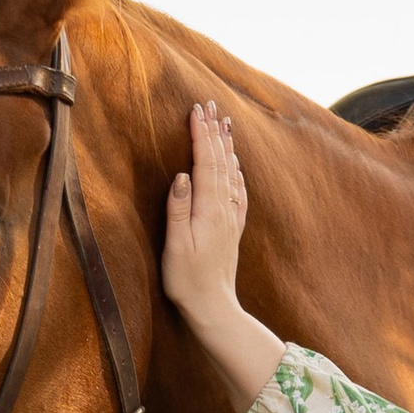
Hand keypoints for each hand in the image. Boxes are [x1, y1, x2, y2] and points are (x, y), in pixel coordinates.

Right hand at [161, 100, 249, 327]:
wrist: (214, 308)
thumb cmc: (188, 281)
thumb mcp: (176, 247)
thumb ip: (178, 210)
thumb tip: (182, 175)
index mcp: (208, 210)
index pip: (205, 163)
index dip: (201, 135)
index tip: (196, 110)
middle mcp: (224, 210)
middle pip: (221, 162)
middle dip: (214, 131)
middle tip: (209, 104)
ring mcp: (230, 219)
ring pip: (231, 173)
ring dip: (226, 146)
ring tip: (224, 122)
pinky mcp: (232, 229)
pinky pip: (237, 191)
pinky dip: (235, 171)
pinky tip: (234, 164)